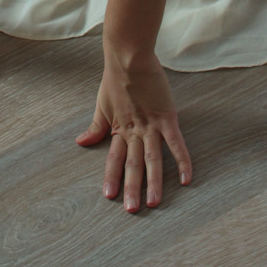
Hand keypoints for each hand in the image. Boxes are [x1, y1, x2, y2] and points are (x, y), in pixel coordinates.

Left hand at [76, 50, 191, 210]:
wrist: (128, 55)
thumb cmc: (115, 77)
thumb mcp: (101, 103)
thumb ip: (95, 127)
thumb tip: (81, 142)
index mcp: (118, 128)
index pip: (114, 158)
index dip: (111, 176)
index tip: (109, 196)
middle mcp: (134, 130)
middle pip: (133, 163)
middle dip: (132, 188)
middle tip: (132, 210)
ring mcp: (151, 125)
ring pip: (152, 158)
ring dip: (153, 181)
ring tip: (154, 203)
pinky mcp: (166, 116)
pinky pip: (176, 143)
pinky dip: (182, 161)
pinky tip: (186, 179)